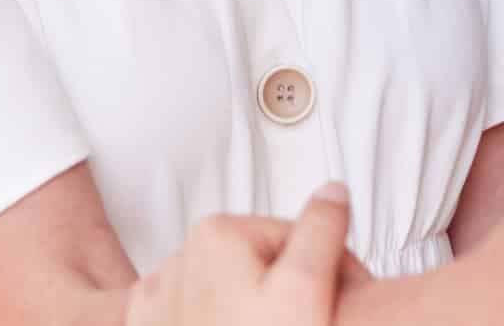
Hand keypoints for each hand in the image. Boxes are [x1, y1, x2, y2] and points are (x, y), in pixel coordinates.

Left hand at [125, 184, 370, 325]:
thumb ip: (323, 228)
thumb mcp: (308, 288)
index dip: (329, 265)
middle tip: (309, 322)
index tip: (342, 297)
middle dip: (289, 290)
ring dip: (257, 312)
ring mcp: (161, 301)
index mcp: (218, 234)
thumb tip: (332, 191)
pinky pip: (198, 318)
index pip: (293, 233)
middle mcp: (180, 259)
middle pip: (260, 263)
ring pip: (231, 292)